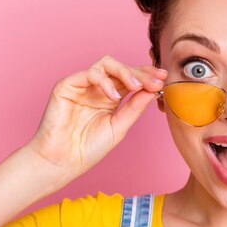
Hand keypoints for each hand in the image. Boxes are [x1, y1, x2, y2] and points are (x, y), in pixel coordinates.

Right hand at [25, 55, 166, 183]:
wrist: (62, 162)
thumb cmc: (88, 148)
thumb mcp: (119, 126)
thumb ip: (135, 107)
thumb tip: (154, 90)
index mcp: (110, 97)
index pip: (131, 79)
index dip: (147, 76)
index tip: (164, 79)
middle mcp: (97, 88)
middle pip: (122, 68)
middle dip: (141, 73)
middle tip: (156, 80)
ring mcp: (82, 85)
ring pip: (106, 64)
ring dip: (125, 72)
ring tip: (137, 86)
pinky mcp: (67, 85)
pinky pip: (89, 74)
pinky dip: (104, 82)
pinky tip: (114, 97)